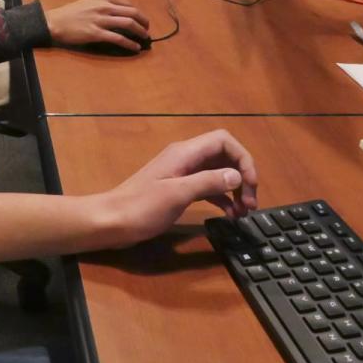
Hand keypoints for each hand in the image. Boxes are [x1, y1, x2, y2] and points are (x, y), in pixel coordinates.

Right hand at [45, 0, 148, 49]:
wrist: (54, 22)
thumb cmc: (69, 13)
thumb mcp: (88, 2)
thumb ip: (103, 4)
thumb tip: (118, 13)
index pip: (128, 4)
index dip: (138, 13)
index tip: (142, 20)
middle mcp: (104, 6)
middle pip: (132, 12)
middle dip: (144, 22)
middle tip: (147, 29)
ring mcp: (100, 20)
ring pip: (128, 24)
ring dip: (140, 32)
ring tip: (145, 38)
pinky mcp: (96, 33)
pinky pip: (118, 38)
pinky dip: (130, 43)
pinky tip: (135, 47)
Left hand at [92, 130, 259, 249]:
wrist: (111, 221)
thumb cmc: (141, 207)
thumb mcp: (177, 194)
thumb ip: (208, 182)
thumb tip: (237, 176)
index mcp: (185, 153)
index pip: (224, 141)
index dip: (243, 158)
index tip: (251, 185)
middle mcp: (186, 158)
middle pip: (224, 156)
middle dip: (242, 176)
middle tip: (251, 203)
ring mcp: (181, 173)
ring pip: (218, 173)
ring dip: (234, 189)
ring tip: (244, 212)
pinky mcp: (178, 189)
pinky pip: (207, 188)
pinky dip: (221, 199)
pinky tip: (229, 215)